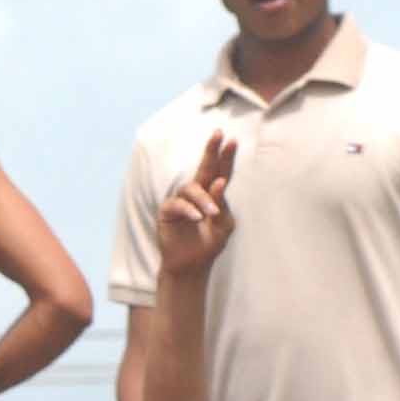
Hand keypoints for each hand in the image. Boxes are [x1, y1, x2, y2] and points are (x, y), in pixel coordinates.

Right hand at [155, 132, 235, 278]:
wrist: (192, 264)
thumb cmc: (209, 243)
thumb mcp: (224, 224)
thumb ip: (223, 203)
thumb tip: (220, 182)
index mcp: (213, 195)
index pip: (221, 172)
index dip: (226, 157)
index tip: (231, 140)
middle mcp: (196, 194)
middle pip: (204, 168)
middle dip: (211, 151)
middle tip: (218, 135)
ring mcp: (181, 201)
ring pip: (192, 188)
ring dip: (204, 199)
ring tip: (212, 213)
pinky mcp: (168, 211)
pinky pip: (178, 204)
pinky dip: (189, 210)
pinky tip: (197, 218)